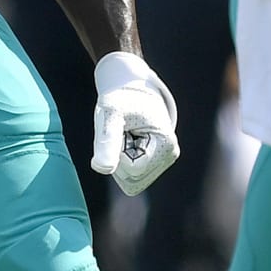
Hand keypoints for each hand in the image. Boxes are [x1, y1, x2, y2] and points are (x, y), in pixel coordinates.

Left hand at [92, 51, 179, 195]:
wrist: (129, 89)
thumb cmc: (120, 99)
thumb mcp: (110, 114)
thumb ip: (107, 141)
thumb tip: (101, 169)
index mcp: (166, 144)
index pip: (133, 170)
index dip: (118, 153)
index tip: (122, 128)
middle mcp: (169, 156)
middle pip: (132, 178)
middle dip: (118, 157)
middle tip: (123, 130)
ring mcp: (163, 161)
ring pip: (130, 181)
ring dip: (119, 160)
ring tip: (126, 134)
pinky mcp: (154, 163)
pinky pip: (129, 178)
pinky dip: (121, 162)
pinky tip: (127, 141)